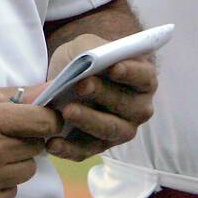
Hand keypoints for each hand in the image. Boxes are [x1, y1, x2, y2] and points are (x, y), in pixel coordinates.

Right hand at [0, 85, 59, 197]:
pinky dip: (0, 185)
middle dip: (25, 142)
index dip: (49, 121)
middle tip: (2, 138)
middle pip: (36, 149)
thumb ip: (13, 95)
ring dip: (14, 164)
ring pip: (25, 172)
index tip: (42, 121)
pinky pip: (9, 194)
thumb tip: (49, 89)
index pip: (43, 123)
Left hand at [38, 35, 157, 160]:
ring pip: (110, 130)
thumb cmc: (82, 60)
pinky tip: (53, 143)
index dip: (131, 73)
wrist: (61, 79)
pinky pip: (86, 151)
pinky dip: (69, 149)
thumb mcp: (86, 46)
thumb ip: (92, 51)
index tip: (113, 68)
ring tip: (66, 111)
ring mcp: (119, 130)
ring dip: (88, 120)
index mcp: (142, 80)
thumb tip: (90, 62)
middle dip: (104, 95)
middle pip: (128, 106)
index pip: (144, 77)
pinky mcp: (97, 147)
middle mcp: (137, 109)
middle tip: (81, 85)